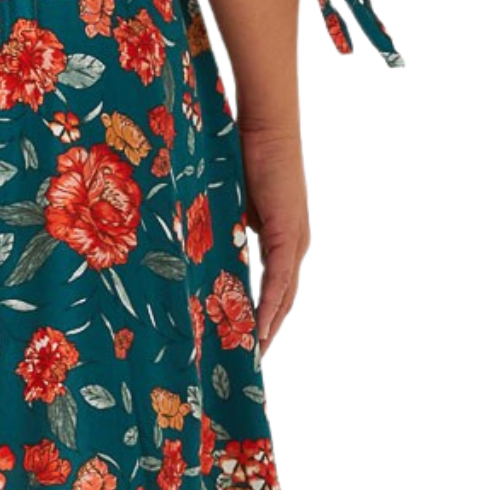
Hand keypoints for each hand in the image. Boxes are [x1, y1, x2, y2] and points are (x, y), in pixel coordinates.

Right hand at [237, 123, 308, 355]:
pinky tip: (258, 331)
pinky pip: (279, 282)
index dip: (261, 315)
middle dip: (265, 333)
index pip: (274, 287)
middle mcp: (294, 245)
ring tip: (250, 357)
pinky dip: (270, 308)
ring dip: (267, 328)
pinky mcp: (289, 235)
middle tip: (245, 362)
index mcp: (280, 237)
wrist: (265, 126)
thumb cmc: (243, 153)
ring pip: (283, 297)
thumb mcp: (229, 202)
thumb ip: (221, 226)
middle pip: (282, 301)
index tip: (243, 340)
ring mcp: (295, 241)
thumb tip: (194, 243)